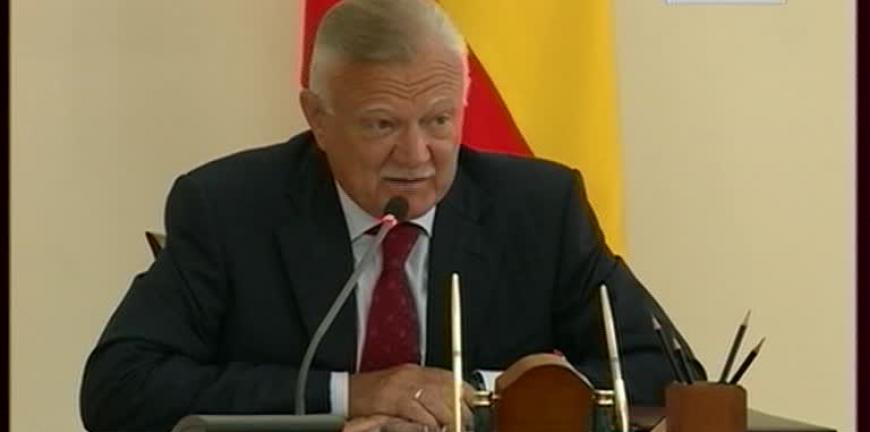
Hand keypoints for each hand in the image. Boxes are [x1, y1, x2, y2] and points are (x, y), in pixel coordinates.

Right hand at [349, 364, 474, 430]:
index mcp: (417, 371)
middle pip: (449, 391)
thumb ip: (425, 392)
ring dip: (448, 420)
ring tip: (451, 428)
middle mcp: (413, 375)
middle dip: (460, 411)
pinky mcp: (393, 400)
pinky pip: (420, 414)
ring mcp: (403, 386)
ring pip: (438, 403)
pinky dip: (429, 425)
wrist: (344, 393)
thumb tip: (450, 404)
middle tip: (464, 424)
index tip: (472, 407)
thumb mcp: (403, 387)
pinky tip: (430, 429)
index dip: (466, 394)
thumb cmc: (373, 394)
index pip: (452, 378)